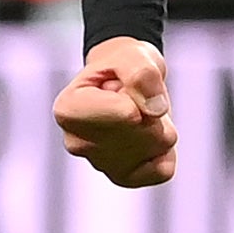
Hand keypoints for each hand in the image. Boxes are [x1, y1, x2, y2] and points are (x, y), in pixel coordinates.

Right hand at [53, 36, 177, 186]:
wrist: (120, 79)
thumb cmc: (120, 65)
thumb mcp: (131, 54)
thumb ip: (141, 73)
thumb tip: (155, 110)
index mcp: (68, 110)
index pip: (126, 114)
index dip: (138, 95)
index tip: (121, 86)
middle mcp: (77, 143)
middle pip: (143, 131)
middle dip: (150, 109)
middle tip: (133, 98)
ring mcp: (100, 164)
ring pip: (157, 147)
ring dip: (158, 125)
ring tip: (138, 112)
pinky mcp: (124, 178)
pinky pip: (164, 168)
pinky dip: (165, 150)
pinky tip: (146, 134)